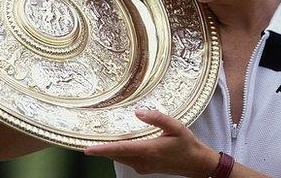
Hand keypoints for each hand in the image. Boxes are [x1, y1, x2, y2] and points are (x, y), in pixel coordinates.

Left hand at [84, 109, 218, 176]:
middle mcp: (142, 161)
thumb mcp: (176, 126)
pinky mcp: (144, 168)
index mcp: (149, 150)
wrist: (195, 163)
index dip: (102, 149)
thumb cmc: (187, 144)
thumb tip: (138, 112)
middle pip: (115, 155)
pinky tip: (116, 143)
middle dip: (100, 148)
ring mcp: (142, 167)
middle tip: (85, 138)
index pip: (121, 149)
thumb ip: (157, 118)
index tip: (87, 149)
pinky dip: (117, 152)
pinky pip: (125, 160)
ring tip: (97, 139)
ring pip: (119, 158)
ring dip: (108, 150)